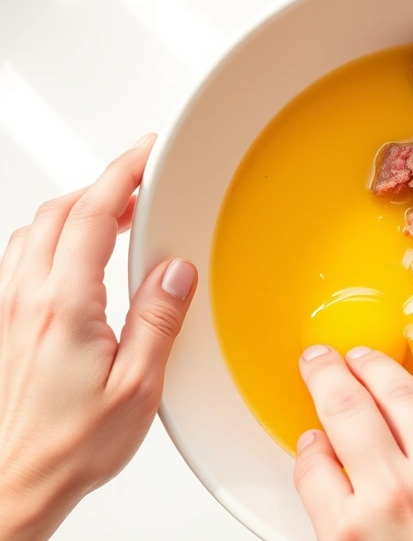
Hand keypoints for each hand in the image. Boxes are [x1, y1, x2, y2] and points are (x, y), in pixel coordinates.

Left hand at [0, 134, 196, 539]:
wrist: (15, 481)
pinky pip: (22, 259)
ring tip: (115, 210)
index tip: (147, 153)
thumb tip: (174, 273)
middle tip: (140, 179)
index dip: (121, 172)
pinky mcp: (5, 326)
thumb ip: (157, 322)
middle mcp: (28, 300)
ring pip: (35, 231)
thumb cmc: (69, 444)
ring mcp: (10, 311)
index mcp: (65, 307)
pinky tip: (75, 253)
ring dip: (76, 209)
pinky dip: (54, 237)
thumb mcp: (138, 387)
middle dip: (102, 183)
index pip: (92, 215)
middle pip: (58, 212)